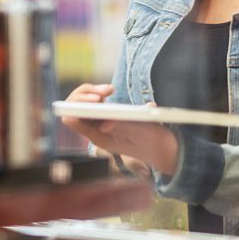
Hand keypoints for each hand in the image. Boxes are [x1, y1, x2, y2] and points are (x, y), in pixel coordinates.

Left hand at [61, 84, 178, 176]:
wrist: (164, 149)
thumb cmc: (154, 143)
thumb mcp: (142, 134)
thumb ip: (122, 128)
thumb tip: (103, 124)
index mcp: (99, 138)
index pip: (74, 120)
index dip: (80, 105)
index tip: (98, 98)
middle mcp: (96, 130)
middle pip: (75, 108)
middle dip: (85, 94)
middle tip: (106, 92)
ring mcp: (101, 123)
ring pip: (83, 103)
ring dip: (92, 91)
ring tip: (109, 90)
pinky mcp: (109, 117)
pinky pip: (94, 102)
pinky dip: (99, 93)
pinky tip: (110, 91)